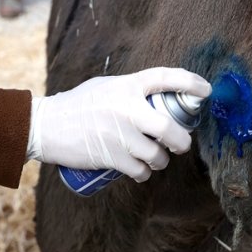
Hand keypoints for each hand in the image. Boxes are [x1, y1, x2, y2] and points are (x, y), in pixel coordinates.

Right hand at [28, 67, 210, 180]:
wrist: (46, 126)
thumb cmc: (77, 105)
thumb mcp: (106, 87)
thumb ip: (131, 90)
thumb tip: (160, 97)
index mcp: (127, 86)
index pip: (166, 77)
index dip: (190, 83)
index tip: (205, 90)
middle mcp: (126, 108)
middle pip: (170, 129)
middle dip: (182, 141)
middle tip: (181, 144)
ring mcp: (119, 134)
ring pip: (157, 155)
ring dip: (160, 161)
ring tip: (154, 158)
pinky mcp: (111, 157)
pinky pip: (141, 171)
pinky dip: (143, 174)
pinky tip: (139, 170)